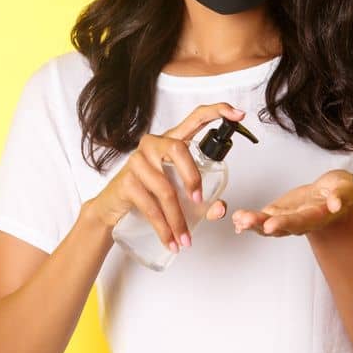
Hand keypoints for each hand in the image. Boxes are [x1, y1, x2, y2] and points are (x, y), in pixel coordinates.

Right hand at [83, 103, 244, 253]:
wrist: (113, 209)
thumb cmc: (150, 193)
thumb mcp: (180, 194)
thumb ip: (205, 202)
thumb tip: (220, 208)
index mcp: (172, 141)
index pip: (195, 118)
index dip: (218, 112)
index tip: (239, 115)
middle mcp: (153, 145)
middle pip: (178, 149)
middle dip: (192, 177)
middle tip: (200, 201)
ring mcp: (137, 161)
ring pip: (164, 187)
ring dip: (178, 218)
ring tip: (185, 239)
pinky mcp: (126, 182)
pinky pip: (149, 205)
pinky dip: (163, 227)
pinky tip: (170, 240)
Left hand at [231, 170, 352, 236]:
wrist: (332, 196)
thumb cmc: (339, 192)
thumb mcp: (347, 189)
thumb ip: (342, 196)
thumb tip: (335, 203)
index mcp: (317, 216)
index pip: (301, 221)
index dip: (286, 223)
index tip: (271, 224)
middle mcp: (300, 222)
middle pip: (280, 226)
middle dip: (262, 225)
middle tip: (246, 222)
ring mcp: (286, 219)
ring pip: (267, 225)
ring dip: (251, 223)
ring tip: (238, 218)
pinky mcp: (277, 213)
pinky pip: (261, 219)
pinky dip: (249, 220)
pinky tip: (237, 220)